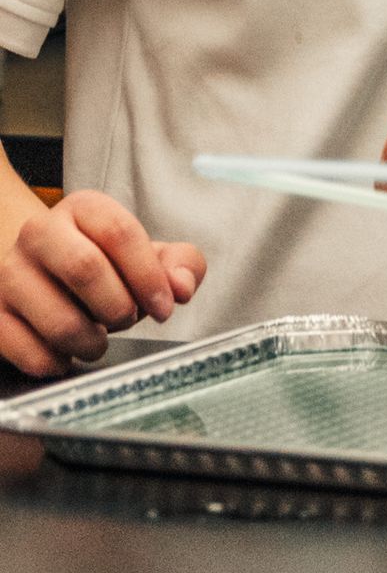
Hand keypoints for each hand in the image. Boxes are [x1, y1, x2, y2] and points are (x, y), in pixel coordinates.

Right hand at [0, 193, 205, 378]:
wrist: (38, 271)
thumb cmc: (101, 264)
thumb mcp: (144, 254)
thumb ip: (179, 264)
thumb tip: (182, 287)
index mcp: (83, 209)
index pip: (119, 232)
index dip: (149, 276)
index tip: (165, 306)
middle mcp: (39, 234)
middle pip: (85, 269)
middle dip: (120, 307)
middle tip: (127, 318)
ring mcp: (8, 274)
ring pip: (59, 320)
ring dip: (93, 342)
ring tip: (98, 338)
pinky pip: (32, 354)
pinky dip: (61, 363)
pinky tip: (68, 352)